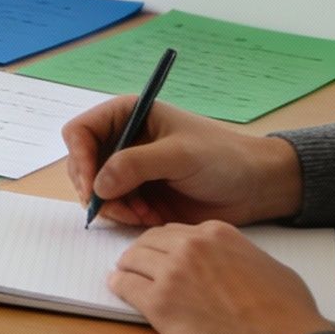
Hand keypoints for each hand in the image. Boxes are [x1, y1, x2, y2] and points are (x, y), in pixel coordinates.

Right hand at [60, 95, 302, 227]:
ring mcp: (129, 169)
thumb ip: (136, 165)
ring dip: (113, 207)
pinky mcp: (138, 194)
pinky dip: (125, 217)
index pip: (81, 131)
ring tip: (142, 214)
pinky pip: (114, 208)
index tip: (92, 186)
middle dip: (96, 190)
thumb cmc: (222, 158)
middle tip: (118, 209)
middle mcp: (123, 140)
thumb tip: (98, 185)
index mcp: (129, 115)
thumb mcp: (179, 155)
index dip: (80, 158)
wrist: (253, 187)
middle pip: (82, 164)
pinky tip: (149, 218)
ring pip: (95, 191)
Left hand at [112, 221, 334, 333]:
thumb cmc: (285, 314)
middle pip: (151, 240)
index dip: (167, 244)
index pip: (178, 231)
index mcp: (217, 234)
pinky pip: (126, 286)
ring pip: (133, 258)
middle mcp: (191, 246)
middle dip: (143, 251)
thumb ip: (243, 257)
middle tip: (136, 262)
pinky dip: (119, 285)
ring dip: (127, 266)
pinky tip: (118, 287)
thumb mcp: (268, 267)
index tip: (162, 253)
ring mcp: (172, 272)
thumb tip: (237, 266)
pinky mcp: (159, 302)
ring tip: (124, 274)